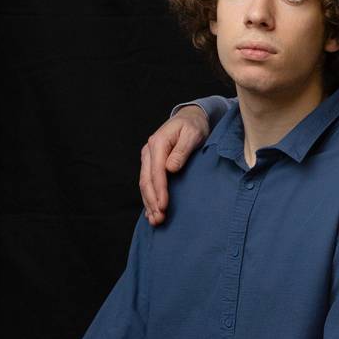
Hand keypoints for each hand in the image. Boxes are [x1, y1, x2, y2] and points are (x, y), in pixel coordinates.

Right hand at [139, 106, 209, 225]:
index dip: (160, 190)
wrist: (189, 118)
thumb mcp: (192, 134)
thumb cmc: (193, 126)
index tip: (164, 206)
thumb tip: (170, 168)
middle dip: (152, 201)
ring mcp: (148, 159)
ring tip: (155, 220)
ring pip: (145, 185)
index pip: (157, 172)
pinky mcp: (151, 165)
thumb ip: (182, 151)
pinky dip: (149, 199)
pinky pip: (148, 184)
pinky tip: (151, 213)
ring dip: (149, 203)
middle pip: (146, 181)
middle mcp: (149, 151)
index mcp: (158, 143)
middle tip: (159, 219)